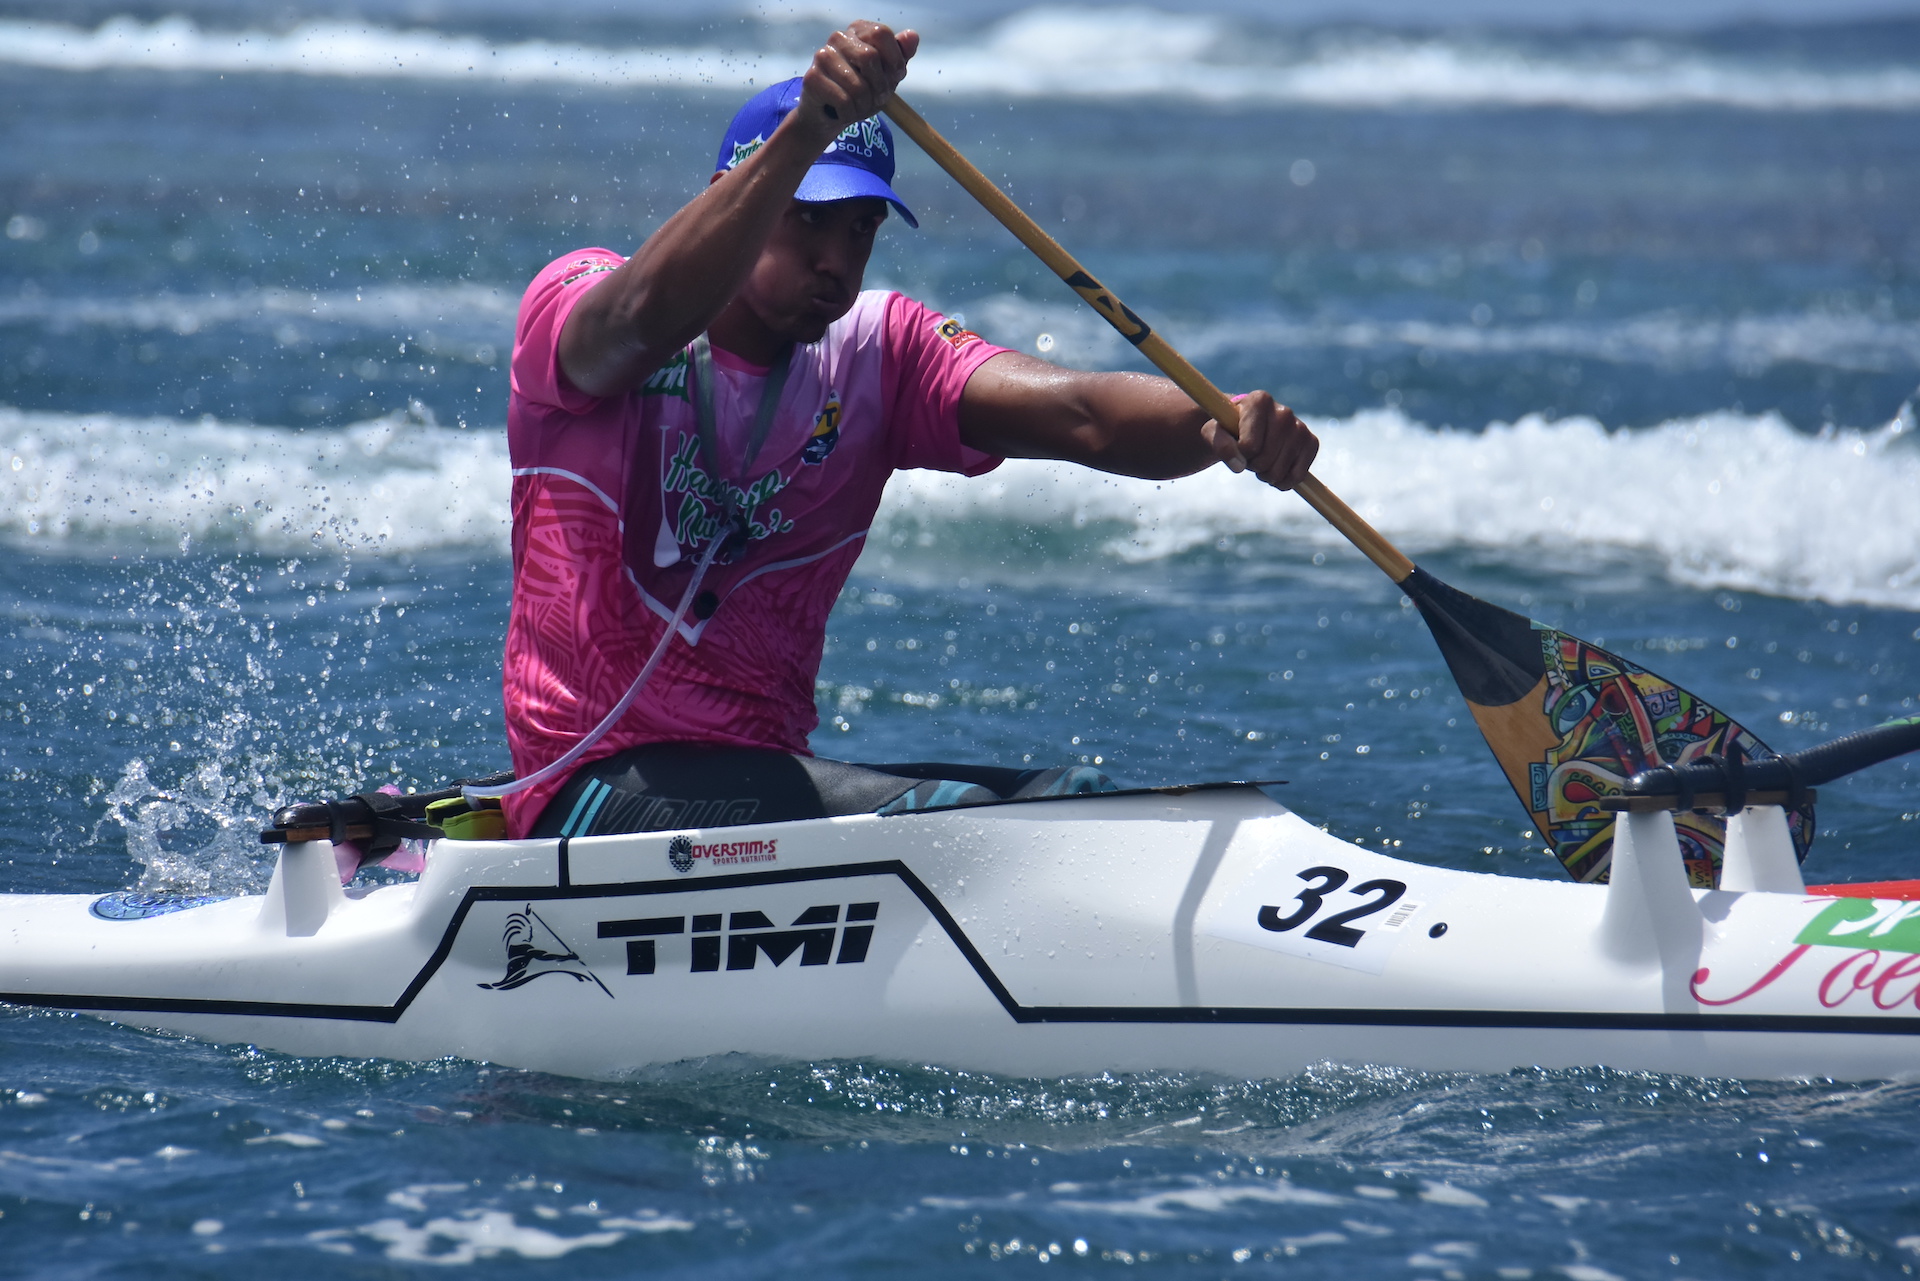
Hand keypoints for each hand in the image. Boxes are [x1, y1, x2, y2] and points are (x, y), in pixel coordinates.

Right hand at [798, 20, 917, 133]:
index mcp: (858, 31)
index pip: (881, 33)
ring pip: (857, 85)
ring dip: (865, 105)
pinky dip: (850, 114)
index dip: (894, 60)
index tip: (894, 77)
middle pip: (870, 57)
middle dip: (880, 86)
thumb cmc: (861, 91)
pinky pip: (843, 101)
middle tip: (878, 98)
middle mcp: (838, 38)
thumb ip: (901, 55)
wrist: (830, 115)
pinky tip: (845, 112)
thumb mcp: (886, 74)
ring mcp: (822, 56)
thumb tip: (912, 36)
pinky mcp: (812, 78)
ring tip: (860, 107)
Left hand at [1201, 391, 1319, 490]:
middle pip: (1265, 460)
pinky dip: (1283, 482)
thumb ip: (1219, 444)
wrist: (1247, 426)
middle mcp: (1284, 411)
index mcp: (1259, 401)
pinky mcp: (1312, 442)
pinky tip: (1275, 472)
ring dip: (1265, 475)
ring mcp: (1300, 427)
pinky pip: (1298, 476)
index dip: (1240, 453)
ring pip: (1279, 471)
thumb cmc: (1227, 428)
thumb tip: (1238, 465)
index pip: (1250, 445)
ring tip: (1260, 461)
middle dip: (1252, 465)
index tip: (1238, 444)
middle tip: (1248, 455)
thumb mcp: (1213, 432)